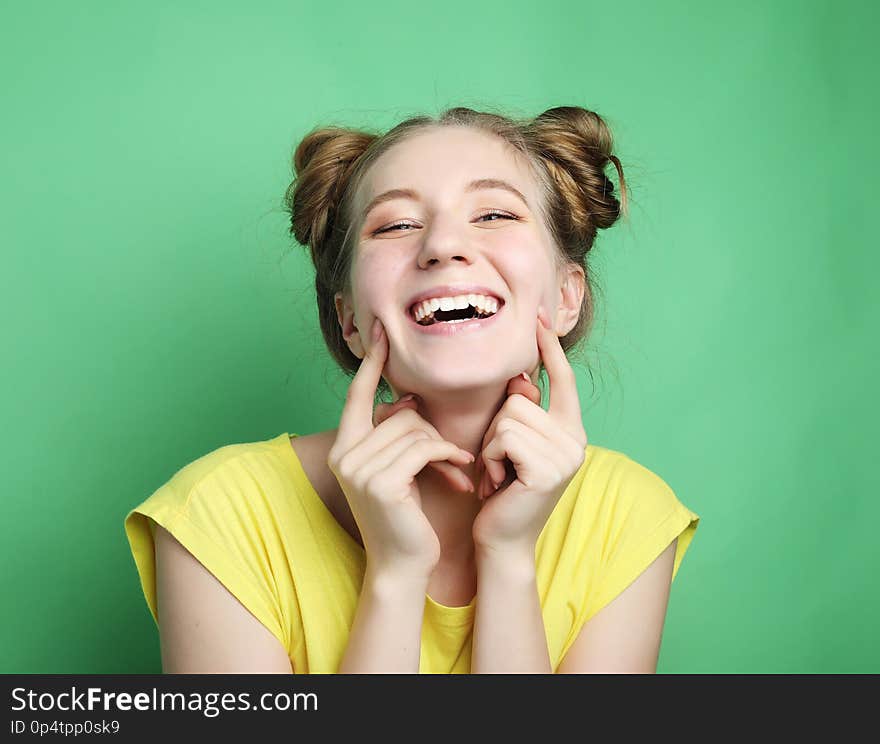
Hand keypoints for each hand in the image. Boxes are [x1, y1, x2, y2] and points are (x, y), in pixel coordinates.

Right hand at [327, 318, 475, 578]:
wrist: (403, 564)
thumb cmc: (406, 515)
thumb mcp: (398, 469)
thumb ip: (396, 435)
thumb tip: (407, 399)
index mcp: (343, 446)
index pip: (358, 393)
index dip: (372, 363)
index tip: (381, 331)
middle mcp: (344, 454)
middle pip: (401, 415)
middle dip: (432, 434)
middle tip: (451, 459)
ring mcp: (358, 468)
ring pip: (416, 431)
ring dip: (444, 450)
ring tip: (457, 471)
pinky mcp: (381, 482)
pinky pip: (424, 448)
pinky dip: (447, 458)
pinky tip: (460, 476)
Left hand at [471, 305, 587, 554]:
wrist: (501, 538)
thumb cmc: (501, 490)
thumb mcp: (511, 444)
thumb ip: (521, 411)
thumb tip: (521, 377)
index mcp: (570, 430)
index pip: (562, 379)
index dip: (550, 348)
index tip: (539, 318)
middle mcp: (576, 440)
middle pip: (521, 397)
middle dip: (497, 426)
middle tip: (500, 462)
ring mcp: (566, 455)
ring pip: (510, 415)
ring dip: (492, 444)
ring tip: (498, 472)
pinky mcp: (549, 469)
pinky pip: (505, 436)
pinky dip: (491, 456)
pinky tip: (498, 482)